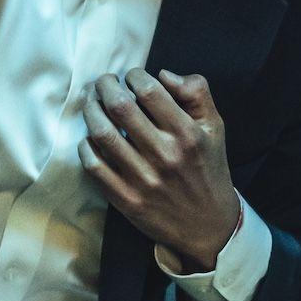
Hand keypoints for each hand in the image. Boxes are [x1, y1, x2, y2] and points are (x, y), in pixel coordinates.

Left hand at [79, 67, 240, 269]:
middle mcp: (164, 155)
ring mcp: (143, 179)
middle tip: (104, 81)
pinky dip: (86, 146)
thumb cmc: (208, 168)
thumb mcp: (215, 127)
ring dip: (91, 110)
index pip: (150, 91)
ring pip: (103, 134)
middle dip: (106, 86)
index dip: (134, 75)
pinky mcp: (126, 199)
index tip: (130, 76)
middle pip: (120, 107)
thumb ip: (196, 92)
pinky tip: (89, 137)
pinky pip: (94, 167)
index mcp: (187, 134)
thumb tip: (163, 74)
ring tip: (92, 101)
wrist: (208, 226)